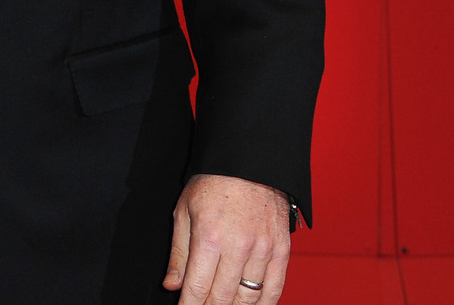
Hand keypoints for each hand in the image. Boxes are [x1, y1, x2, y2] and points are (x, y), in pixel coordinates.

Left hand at [164, 173, 291, 304]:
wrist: (249, 162)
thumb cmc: (213, 183)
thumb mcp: (184, 211)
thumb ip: (178, 252)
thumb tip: (172, 284)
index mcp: (209, 237)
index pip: (198, 287)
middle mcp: (238, 247)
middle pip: (222, 297)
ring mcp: (263, 250)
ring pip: (249, 298)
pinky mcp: (282, 251)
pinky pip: (275, 289)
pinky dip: (264, 304)